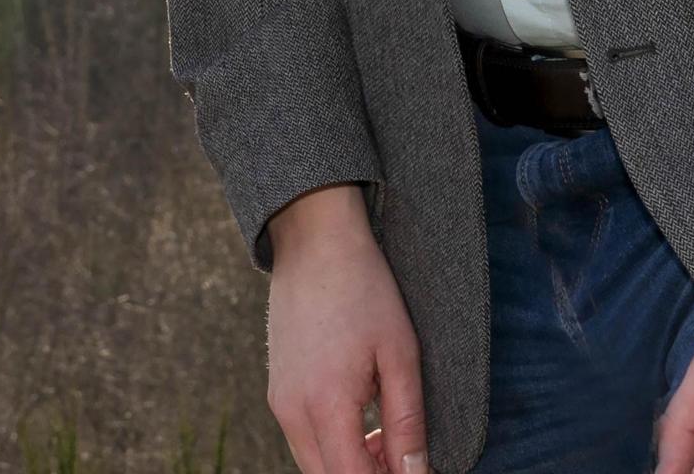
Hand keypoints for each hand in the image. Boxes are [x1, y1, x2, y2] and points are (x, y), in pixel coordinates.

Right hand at [265, 183, 427, 473]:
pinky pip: (303, 437)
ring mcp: (279, 400)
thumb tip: (417, 473)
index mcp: (325, 404)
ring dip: (350, 462)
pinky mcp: (277, 389)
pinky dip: (332, 443)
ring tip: (386, 436)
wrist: (316, 242)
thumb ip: (407, 423)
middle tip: (405, 457)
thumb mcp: (400, 356)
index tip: (417, 469)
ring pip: (313, 462)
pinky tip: (362, 416)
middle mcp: (292, 410)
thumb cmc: (365, 291)